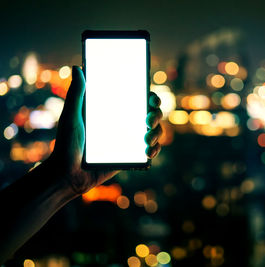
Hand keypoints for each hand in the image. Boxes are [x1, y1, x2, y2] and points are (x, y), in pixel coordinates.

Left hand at [48, 66, 161, 194]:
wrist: (68, 174)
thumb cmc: (66, 144)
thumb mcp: (71, 116)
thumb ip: (76, 93)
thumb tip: (77, 68)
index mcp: (114, 111)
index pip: (137, 99)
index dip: (150, 97)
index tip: (152, 99)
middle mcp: (125, 123)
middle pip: (151, 114)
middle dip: (157, 114)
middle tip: (149, 120)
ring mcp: (130, 140)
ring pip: (155, 131)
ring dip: (158, 133)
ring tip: (147, 139)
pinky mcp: (131, 156)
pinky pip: (151, 150)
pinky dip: (155, 150)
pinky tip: (148, 152)